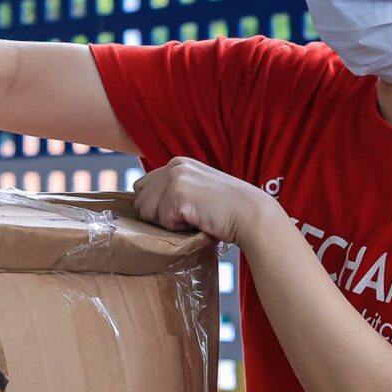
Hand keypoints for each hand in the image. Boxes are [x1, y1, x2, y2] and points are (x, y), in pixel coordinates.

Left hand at [132, 157, 272, 244]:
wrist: (250, 214)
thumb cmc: (226, 210)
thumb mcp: (197, 190)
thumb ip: (174, 190)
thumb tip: (143, 206)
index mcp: (177, 163)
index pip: (142, 187)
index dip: (155, 206)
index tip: (179, 212)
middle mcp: (173, 166)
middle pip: (140, 201)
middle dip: (158, 215)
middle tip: (188, 216)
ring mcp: (174, 178)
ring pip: (147, 212)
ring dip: (168, 223)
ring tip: (194, 217)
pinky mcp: (177, 193)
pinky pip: (162, 221)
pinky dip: (178, 228)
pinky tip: (198, 220)